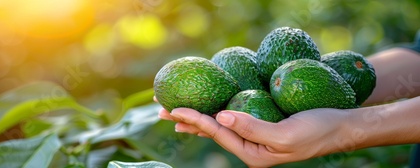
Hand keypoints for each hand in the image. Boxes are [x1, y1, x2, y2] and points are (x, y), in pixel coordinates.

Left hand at [158, 107, 351, 166]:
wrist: (340, 127)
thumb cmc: (317, 130)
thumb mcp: (285, 134)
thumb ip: (253, 128)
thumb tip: (221, 117)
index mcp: (253, 155)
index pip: (218, 135)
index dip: (196, 120)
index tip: (176, 109)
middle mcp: (250, 148)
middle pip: (211, 132)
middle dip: (187, 120)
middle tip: (161, 110)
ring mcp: (254, 137)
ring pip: (219, 125)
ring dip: (195, 118)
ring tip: (172, 112)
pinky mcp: (260, 124)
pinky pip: (231, 118)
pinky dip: (214, 112)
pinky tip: (205, 110)